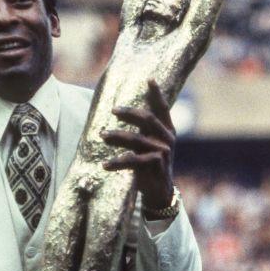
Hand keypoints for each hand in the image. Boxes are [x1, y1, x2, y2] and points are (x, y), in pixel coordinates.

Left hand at [101, 79, 174, 208]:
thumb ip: (142, 130)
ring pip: (136, 139)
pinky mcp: (155, 166)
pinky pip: (132, 160)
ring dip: (117, 136)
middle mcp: (167, 139)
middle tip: (113, 110)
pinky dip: (117, 162)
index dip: (157, 94)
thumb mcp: (149, 144)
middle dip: (129, 112)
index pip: (163, 108)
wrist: (159, 192)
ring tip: (102, 135)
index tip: (150, 79)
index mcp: (167, 130)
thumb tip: (124, 112)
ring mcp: (163, 152)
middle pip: (148, 119)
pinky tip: (104, 165)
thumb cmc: (151, 165)